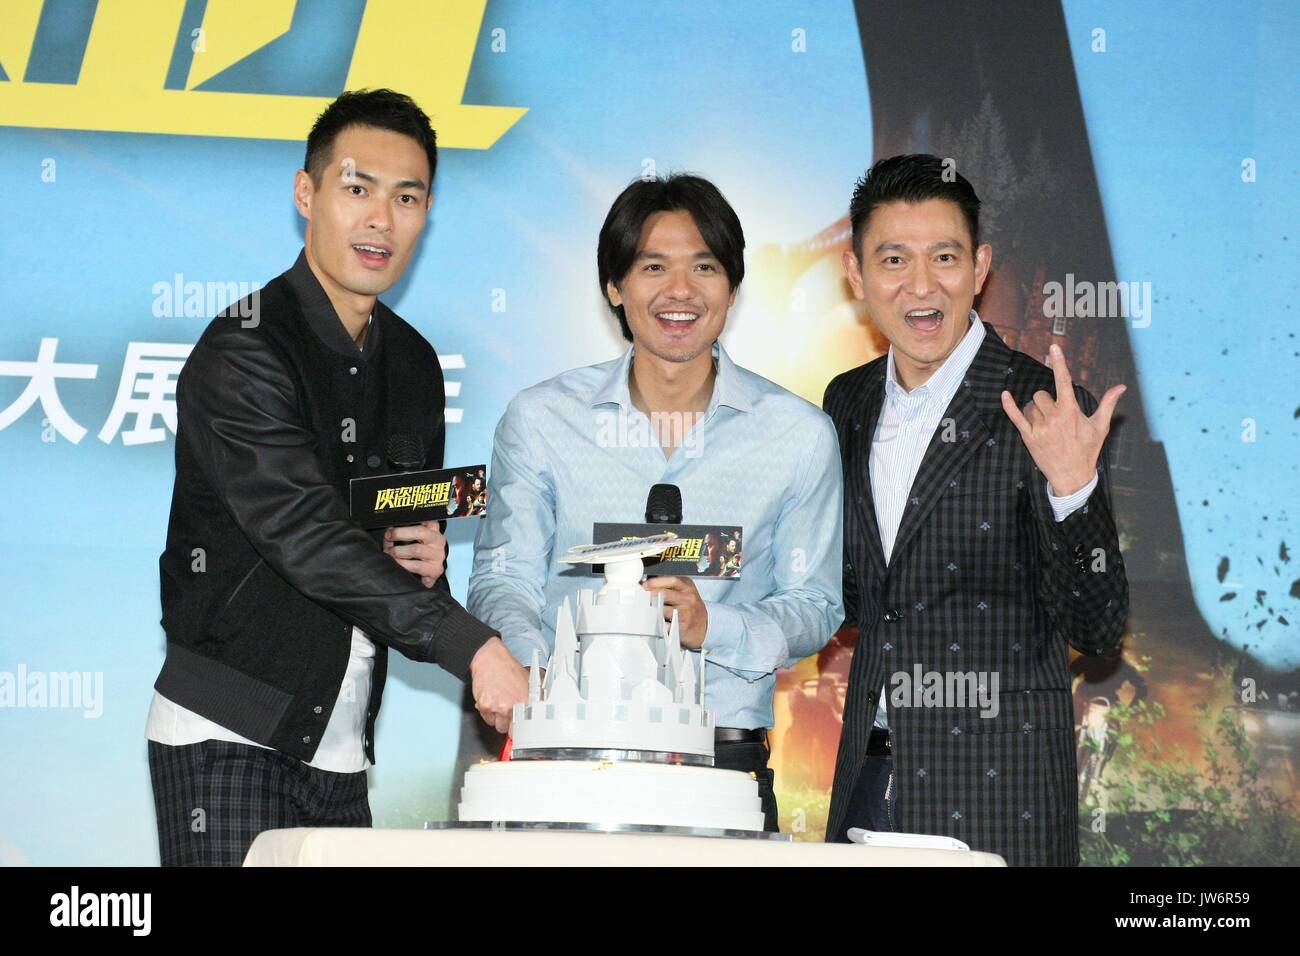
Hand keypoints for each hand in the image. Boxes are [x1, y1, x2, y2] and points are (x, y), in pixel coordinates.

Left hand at [382, 520, 445, 587]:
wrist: (430, 569)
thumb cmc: (419, 550)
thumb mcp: (414, 536)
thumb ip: (405, 530)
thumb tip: (389, 530)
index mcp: (433, 528)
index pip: (422, 519)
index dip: (404, 521)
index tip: (391, 527)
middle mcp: (437, 540)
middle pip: (420, 531)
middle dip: (399, 534)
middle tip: (388, 538)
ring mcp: (437, 555)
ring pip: (416, 549)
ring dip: (398, 551)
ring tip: (390, 553)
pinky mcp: (435, 569)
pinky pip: (415, 566)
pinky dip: (402, 564)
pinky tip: (397, 563)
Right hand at [469, 637, 528, 734]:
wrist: (490, 659)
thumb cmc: (508, 669)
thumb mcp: (528, 682)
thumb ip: (534, 699)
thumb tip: (540, 713)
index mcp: (525, 700)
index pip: (526, 728)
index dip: (523, 732)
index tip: (522, 736)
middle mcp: (511, 705)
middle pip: (509, 730)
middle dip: (509, 723)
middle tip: (508, 712)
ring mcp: (496, 707)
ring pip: (497, 725)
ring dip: (498, 719)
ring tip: (500, 704)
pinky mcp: (484, 706)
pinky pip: (487, 719)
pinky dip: (488, 714)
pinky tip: (492, 701)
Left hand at [642, 576, 707, 649]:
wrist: (704, 625)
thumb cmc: (690, 606)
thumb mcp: (685, 591)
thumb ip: (670, 587)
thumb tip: (647, 584)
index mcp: (687, 587)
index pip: (672, 580)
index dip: (656, 582)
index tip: (644, 584)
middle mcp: (688, 599)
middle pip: (666, 594)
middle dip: (651, 594)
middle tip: (639, 596)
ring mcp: (685, 613)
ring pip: (663, 610)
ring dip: (650, 609)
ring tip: (641, 608)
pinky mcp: (681, 627)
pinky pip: (665, 625)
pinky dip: (655, 623)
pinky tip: (649, 621)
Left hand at [1000, 344, 1125, 496]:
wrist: (1072, 477)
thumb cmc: (1087, 450)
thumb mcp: (1100, 427)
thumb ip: (1108, 404)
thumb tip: (1121, 387)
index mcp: (1071, 412)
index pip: (1064, 381)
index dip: (1059, 363)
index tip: (1054, 347)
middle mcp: (1054, 417)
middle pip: (1042, 395)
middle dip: (1047, 401)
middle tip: (1056, 416)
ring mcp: (1040, 428)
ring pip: (1030, 406)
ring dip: (1035, 411)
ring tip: (1047, 425)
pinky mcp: (1028, 437)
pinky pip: (1016, 416)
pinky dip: (1009, 405)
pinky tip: (1005, 395)